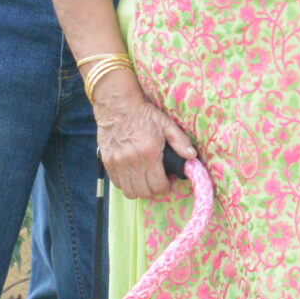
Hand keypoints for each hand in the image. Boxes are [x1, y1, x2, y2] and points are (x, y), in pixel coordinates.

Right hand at [95, 79, 198, 201]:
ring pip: (129, 192)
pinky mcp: (108, 163)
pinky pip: (117, 184)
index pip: (158, 185)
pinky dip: (126, 184)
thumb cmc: (143, 114)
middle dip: (153, 190)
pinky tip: (132, 174)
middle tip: (157, 181)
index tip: (167, 180)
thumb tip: (192, 156)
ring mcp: (118, 164)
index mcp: (149, 153)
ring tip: (145, 179)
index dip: (165, 186)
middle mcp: (132, 162)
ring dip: (139, 189)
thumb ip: (180, 141)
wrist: (118, 106)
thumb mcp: (166, 124)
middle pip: (144, 192)